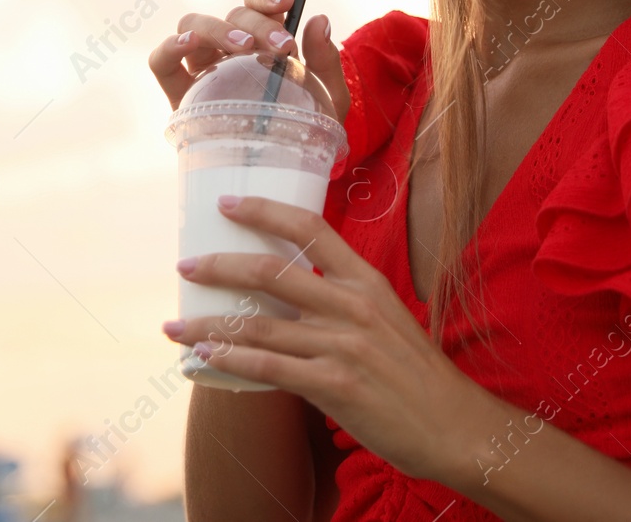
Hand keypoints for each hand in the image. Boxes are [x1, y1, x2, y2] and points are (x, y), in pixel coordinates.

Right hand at [148, 0, 349, 114]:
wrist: (284, 173)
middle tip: (282, 46)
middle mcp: (228, 48)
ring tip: (245, 48)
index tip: (289, 1)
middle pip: (231, 15)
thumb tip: (319, 20)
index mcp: (261, 40)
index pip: (255, 3)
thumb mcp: (328, 98)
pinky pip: (162, 62)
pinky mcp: (180, 95)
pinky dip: (170, 46)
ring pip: (194, 25)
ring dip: (219, 29)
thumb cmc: (306, 130)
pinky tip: (189, 43)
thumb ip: (325, 61)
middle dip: (257, 22)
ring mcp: (202, 68)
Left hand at [161, 195, 482, 483]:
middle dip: (219, 265)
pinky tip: (203, 358)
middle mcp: (353, 305)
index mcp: (366, 281)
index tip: (226, 203)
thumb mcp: (386, 320)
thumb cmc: (416, 375)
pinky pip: (268, 367)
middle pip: (270, 270)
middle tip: (186, 265)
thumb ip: (342, 303)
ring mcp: (343, 345)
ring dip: (208, 324)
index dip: (262, 211)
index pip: (309, 228)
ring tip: (174, 326)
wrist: (456, 427)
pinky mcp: (335, 385)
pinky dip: (229, 360)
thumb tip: (287, 296)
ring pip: (258, 323)